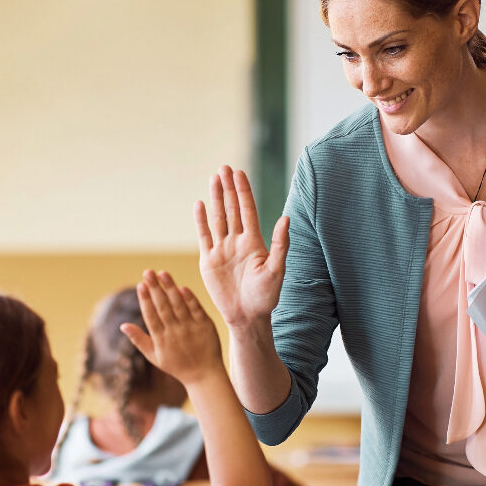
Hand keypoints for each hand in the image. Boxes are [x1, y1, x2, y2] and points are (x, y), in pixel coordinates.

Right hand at [119, 270, 223, 386]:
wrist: (204, 375)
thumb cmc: (176, 365)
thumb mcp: (154, 356)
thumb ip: (139, 339)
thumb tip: (122, 325)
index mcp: (161, 340)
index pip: (151, 316)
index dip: (145, 300)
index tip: (140, 285)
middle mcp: (175, 332)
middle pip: (163, 307)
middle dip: (155, 288)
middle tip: (148, 272)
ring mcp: (191, 328)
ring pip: (179, 305)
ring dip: (170, 288)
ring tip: (162, 273)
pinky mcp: (205, 326)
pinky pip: (196, 309)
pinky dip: (189, 298)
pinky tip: (181, 287)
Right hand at [194, 166, 288, 330]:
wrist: (247, 317)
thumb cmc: (266, 297)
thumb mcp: (277, 270)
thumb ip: (280, 244)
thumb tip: (286, 218)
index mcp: (254, 242)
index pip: (247, 210)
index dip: (243, 191)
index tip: (239, 173)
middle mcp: (238, 242)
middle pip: (232, 209)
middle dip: (228, 188)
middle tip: (224, 168)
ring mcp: (222, 250)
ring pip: (218, 218)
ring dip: (216, 199)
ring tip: (213, 178)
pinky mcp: (209, 261)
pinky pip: (204, 236)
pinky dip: (201, 220)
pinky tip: (200, 204)